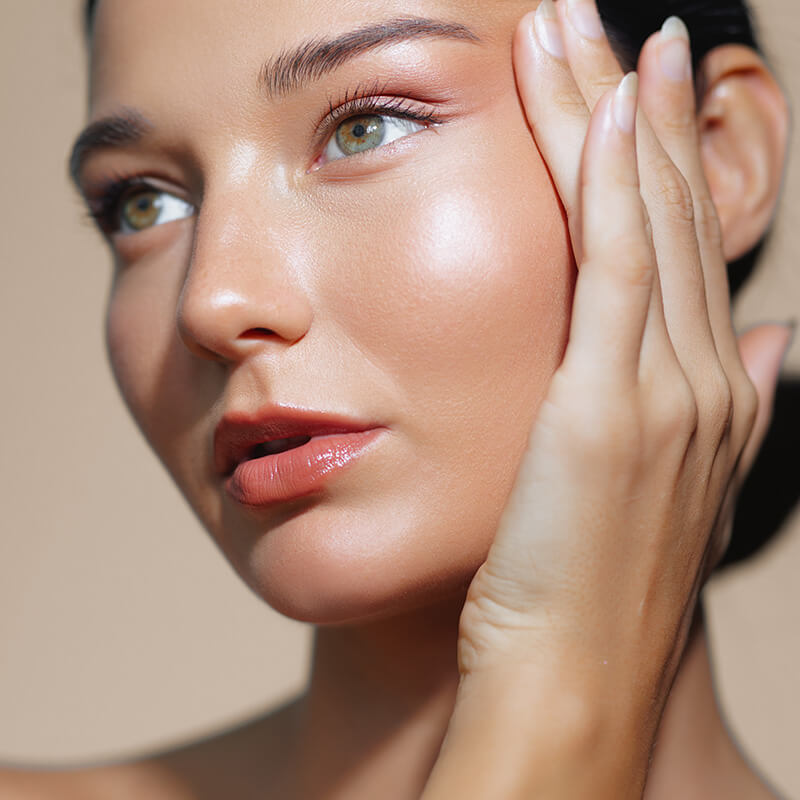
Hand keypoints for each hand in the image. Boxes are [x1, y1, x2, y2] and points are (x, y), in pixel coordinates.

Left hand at [427, 1, 791, 795]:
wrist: (571, 672)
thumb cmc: (584, 582)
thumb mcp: (653, 482)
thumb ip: (706, 400)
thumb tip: (767, 342)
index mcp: (702, 388)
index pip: (669, 238)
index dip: (652, 151)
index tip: (624, 82)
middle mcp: (699, 374)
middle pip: (660, 208)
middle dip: (628, 107)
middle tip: (598, 18)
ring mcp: (666, 387)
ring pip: (640, 218)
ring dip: (610, 116)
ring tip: (583, 27)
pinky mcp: (612, 406)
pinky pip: (616, 268)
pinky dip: (613, 185)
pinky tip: (599, 110)